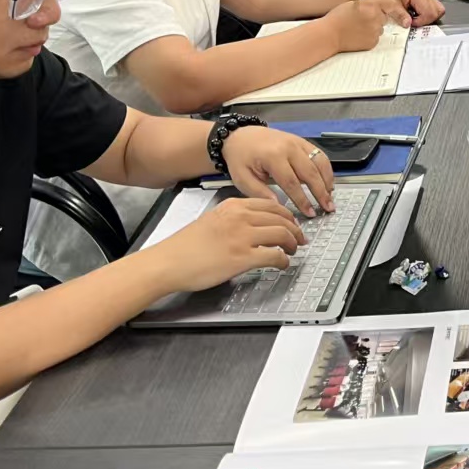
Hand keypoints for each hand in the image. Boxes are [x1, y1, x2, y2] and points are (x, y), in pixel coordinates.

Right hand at [152, 196, 306, 290]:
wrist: (168, 263)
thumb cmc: (185, 247)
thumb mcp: (212, 220)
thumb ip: (233, 218)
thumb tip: (253, 224)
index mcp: (233, 206)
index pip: (271, 205)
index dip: (286, 215)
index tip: (291, 223)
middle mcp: (240, 217)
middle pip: (281, 218)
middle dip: (295, 228)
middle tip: (300, 238)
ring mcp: (242, 236)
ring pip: (282, 233)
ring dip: (292, 243)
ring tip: (293, 250)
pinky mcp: (242, 257)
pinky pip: (274, 255)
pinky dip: (283, 260)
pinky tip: (282, 264)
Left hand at [221, 123, 338, 216]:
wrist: (241, 135)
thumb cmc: (240, 157)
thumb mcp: (242, 178)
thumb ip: (260, 193)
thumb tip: (279, 207)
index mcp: (273, 157)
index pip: (292, 182)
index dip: (302, 200)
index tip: (309, 213)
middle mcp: (288, 147)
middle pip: (310, 172)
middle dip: (321, 192)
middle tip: (328, 207)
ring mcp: (297, 142)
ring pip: (319, 162)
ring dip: (327, 180)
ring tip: (330, 196)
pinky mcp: (301, 141)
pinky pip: (319, 154)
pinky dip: (326, 168)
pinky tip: (328, 181)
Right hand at [323, 0, 408, 52]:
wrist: (329, 34)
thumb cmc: (338, 18)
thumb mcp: (354, 4)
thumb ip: (370, 4)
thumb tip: (382, 9)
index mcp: (369, 4)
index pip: (390, 4)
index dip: (397, 9)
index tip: (404, 15)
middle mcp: (375, 17)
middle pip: (384, 17)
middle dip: (378, 18)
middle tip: (362, 19)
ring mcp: (375, 30)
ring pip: (380, 28)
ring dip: (373, 28)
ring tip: (356, 28)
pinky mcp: (373, 42)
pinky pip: (375, 38)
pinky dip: (369, 37)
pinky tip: (357, 35)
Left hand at [364, 0, 444, 24]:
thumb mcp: (392, 4)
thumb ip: (401, 15)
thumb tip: (409, 25)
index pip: (430, 13)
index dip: (421, 21)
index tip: (411, 23)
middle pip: (437, 12)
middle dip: (427, 20)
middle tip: (414, 22)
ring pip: (437, 10)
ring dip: (428, 17)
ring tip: (415, 19)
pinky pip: (432, 7)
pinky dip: (426, 14)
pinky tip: (415, 15)